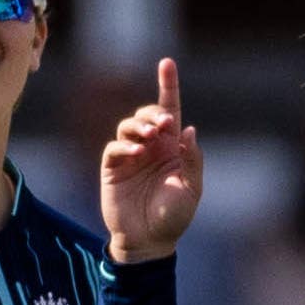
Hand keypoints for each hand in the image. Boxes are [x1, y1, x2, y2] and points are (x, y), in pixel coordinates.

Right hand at [100, 56, 203, 263]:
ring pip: (128, 126)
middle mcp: (151, 147)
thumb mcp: (192, 188)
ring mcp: (130, 156)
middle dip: (153, 112)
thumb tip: (188, 129)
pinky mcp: (113, 168)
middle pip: (147, 114)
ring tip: (148, 138)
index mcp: (172, 147)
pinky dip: (123, 145)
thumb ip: (192, 159)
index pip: (170, 109)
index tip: (167, 62)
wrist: (149, 242)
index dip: (168, 85)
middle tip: (162, 126)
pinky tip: (135, 152)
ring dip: (138, 126)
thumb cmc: (173, 216)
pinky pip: (114, 147)